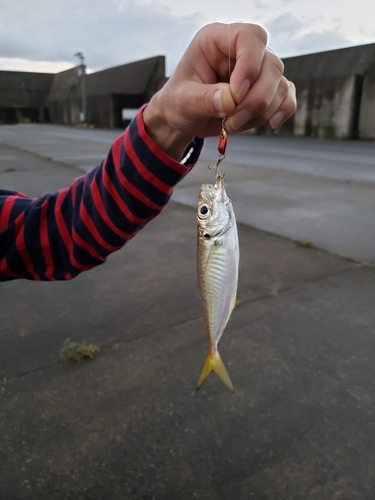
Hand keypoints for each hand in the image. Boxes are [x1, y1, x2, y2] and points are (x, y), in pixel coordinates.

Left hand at [143, 22, 296, 159]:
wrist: (183, 121)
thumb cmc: (178, 103)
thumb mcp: (182, 101)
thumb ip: (204, 99)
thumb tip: (229, 101)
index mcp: (217, 40)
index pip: (249, 37)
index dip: (250, 65)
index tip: (235, 94)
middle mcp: (240, 51)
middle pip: (271, 64)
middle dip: (255, 99)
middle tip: (232, 120)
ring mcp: (256, 71)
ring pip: (279, 85)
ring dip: (261, 112)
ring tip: (233, 124)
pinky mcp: (265, 90)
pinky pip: (286, 97)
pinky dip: (280, 112)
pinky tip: (267, 124)